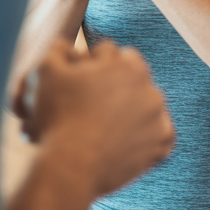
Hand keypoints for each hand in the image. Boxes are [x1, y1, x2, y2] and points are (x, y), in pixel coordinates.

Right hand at [27, 39, 174, 197]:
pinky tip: (129, 139)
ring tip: (109, 121)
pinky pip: (162, 134)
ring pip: (148, 103)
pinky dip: (148, 136)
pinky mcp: (161, 144)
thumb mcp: (47, 71)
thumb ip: (58, 48)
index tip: (79, 80)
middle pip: (133, 75)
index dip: (91, 62)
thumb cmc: (58, 116)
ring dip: (133, 107)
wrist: (71, 166)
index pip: (110, 52)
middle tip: (94, 99)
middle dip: (116, 81)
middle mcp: (150, 87)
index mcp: (127, 64)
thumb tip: (65, 44)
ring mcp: (158, 117)